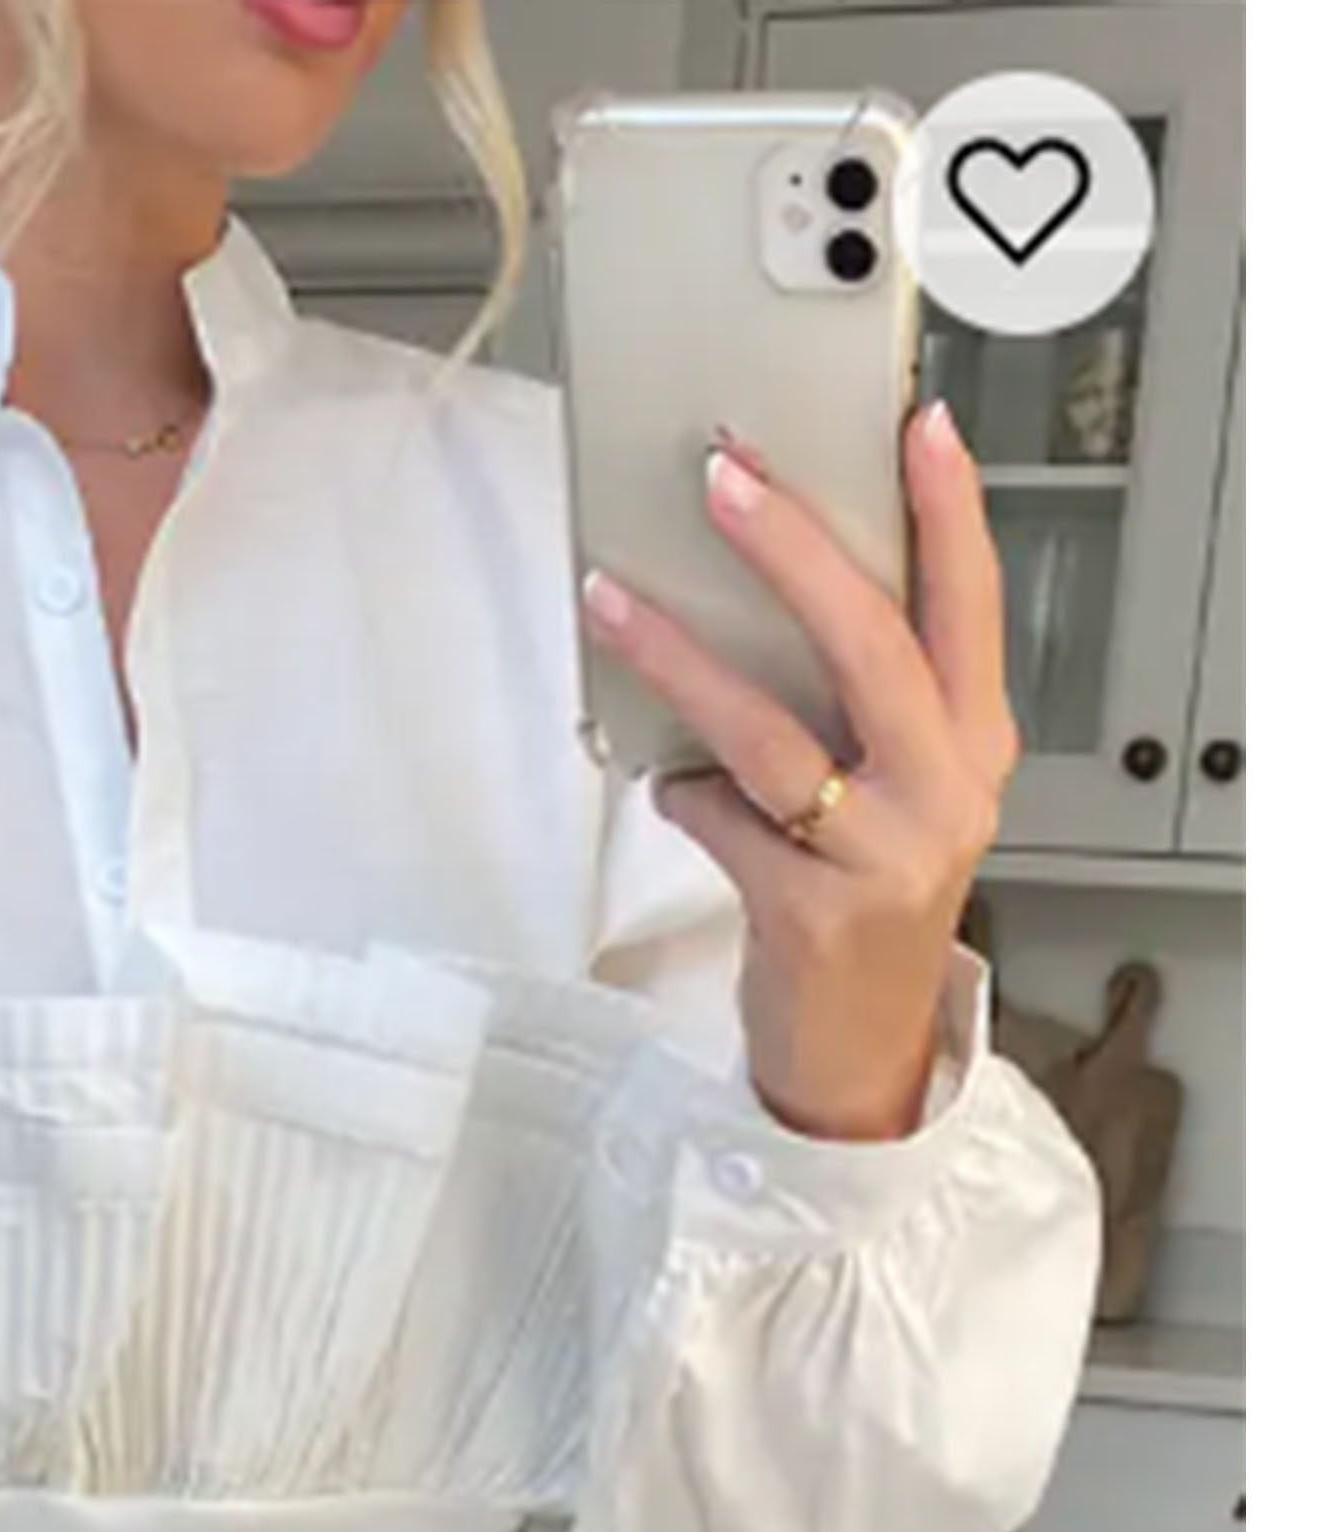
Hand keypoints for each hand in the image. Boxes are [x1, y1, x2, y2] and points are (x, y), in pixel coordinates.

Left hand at [579, 400, 1020, 1140]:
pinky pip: (721, 821)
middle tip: (725, 476)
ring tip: (614, 597)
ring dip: (682, 656)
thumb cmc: (866, 902)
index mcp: (973, 746)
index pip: (969, 606)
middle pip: (871, 644)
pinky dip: (681, 792)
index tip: (915, 425)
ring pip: (770, 732)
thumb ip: (861, 704)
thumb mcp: (897, 793)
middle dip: (792, 549)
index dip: (949, 513)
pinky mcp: (808, 914)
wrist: (859, 1051)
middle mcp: (943, 794)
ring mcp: (881, 858)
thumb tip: (767, 581)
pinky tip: (663, 780)